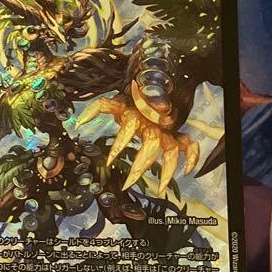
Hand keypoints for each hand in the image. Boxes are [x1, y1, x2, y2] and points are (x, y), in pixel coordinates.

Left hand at [77, 94, 199, 194]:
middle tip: (128, 186)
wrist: (156, 81)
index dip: (120, 144)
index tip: (109, 163)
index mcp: (137, 114)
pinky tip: (188, 171)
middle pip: (151, 145)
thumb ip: (100, 107)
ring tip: (161, 190)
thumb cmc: (131, 98)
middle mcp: (153, 123)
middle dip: (140, 166)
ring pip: (172, 150)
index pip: (129, 128)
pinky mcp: (176, 132)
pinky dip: (193, 156)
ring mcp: (166, 129)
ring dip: (167, 171)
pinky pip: (190, 144)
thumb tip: (79, 122)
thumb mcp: (117, 100)